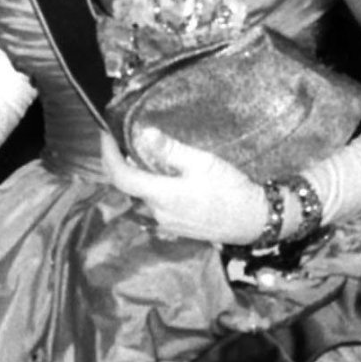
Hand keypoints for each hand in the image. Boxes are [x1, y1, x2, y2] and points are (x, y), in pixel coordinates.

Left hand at [101, 130, 270, 245]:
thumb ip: (171, 150)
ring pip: (140, 196)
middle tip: (119, 140)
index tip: (105, 135)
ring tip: (140, 153)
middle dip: (118, 162)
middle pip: (127, 186)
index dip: (107, 154)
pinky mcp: (176, 227)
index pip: (120, 176)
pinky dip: (150, 187)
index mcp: (160, 195)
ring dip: (136, 175)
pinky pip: (154, 204)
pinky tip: (161, 175)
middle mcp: (157, 213)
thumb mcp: (203, 163)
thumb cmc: (232, 191)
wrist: (254, 221)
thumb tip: (144, 134)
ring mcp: (166, 223)